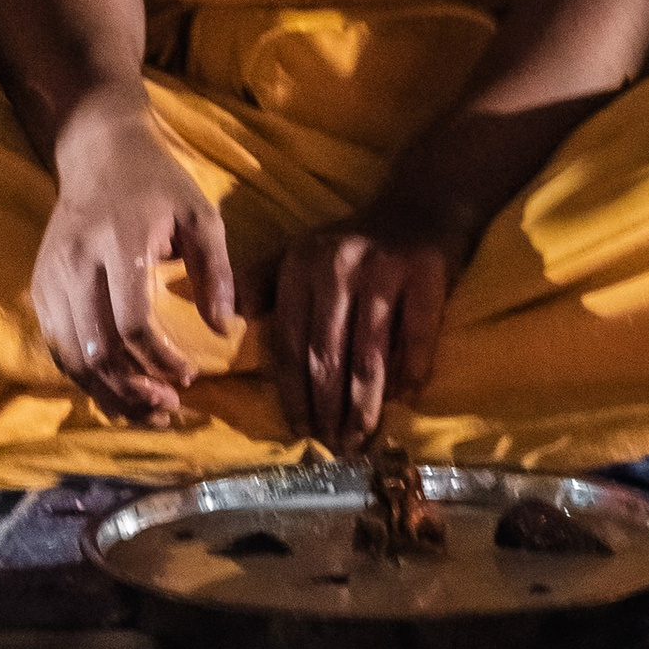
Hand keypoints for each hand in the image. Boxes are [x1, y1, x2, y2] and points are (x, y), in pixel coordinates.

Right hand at [32, 98, 236, 423]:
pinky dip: (86, 379)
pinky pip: (58, 347)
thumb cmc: (158, 185)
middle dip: (134, 390)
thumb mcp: (202, 215)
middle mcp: (75, 263)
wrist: (96, 152)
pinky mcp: (40, 286)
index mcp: (118, 243)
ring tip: (147, 411)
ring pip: (71, 357)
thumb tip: (223, 328)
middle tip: (170, 406)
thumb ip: (216, 270)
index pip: (131, 322)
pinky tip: (118, 392)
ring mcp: (50, 277)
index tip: (190, 375)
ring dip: (109, 394)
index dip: (160, 359)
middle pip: (96, 350)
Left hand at [272, 219, 456, 453]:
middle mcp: (338, 267)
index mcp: (301, 267)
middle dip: (327, 407)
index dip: (294, 392)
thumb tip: (223, 324)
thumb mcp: (300, 252)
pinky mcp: (426, 274)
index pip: (291, 343)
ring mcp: (383, 270)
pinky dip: (411, 372)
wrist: (422, 203)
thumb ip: (262, 284)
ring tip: (360, 437)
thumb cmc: (355, 242)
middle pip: (328, 355)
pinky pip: (416, 337)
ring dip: (364, 404)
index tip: (300, 429)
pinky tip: (405, 399)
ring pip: (369, 355)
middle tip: (332, 445)